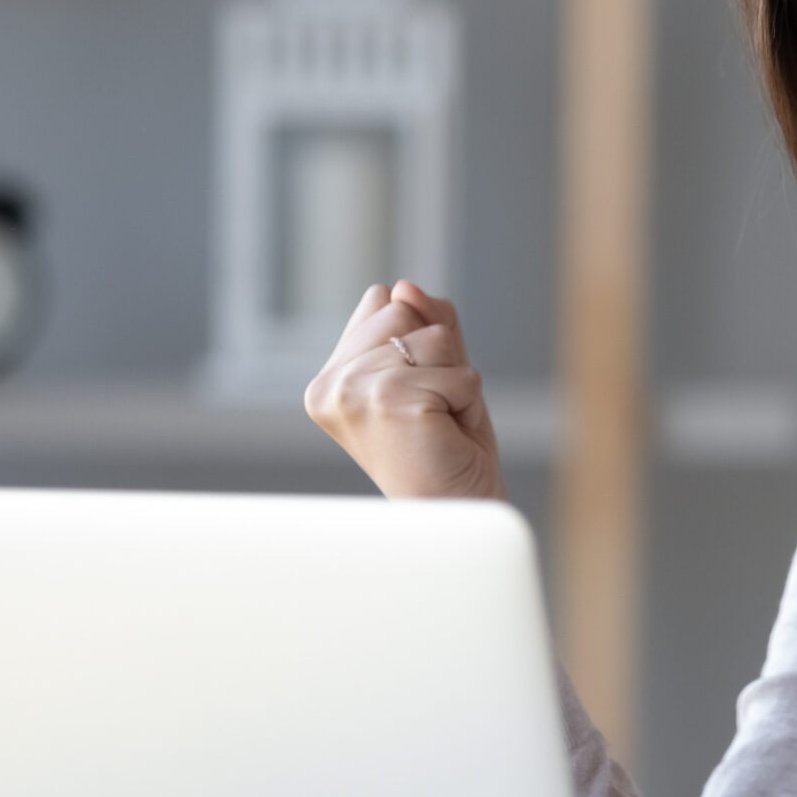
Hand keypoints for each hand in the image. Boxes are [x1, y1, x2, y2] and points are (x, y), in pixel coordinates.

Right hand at [304, 280, 506, 499]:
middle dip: (438, 356)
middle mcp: (329, 384)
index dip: (419, 342)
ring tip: (438, 421)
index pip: (384, 301)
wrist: (457, 510)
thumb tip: (406, 286)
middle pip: (404, 309)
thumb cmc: (447, 447)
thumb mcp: (439, 369)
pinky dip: (467, 400)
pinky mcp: (389, 402)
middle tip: (432, 409)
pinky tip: (445, 433)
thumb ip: (426, 321)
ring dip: (454, 379)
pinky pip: (457, 371)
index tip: (413, 394)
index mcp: (329, 376)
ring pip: (433, 337)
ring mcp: (353, 392)